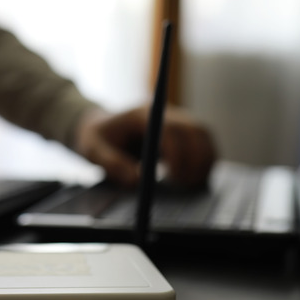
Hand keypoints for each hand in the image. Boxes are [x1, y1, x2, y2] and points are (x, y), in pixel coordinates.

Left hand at [75, 104, 215, 187]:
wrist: (102, 126)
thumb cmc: (97, 137)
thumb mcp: (94, 150)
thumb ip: (113, 164)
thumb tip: (137, 182)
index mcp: (142, 114)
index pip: (170, 128)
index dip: (177, 153)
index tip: (173, 177)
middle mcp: (165, 113)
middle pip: (194, 130)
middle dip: (195, 160)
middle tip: (185, 186)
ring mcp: (177, 120)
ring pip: (203, 136)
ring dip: (204, 161)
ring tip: (191, 185)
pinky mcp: (183, 131)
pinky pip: (204, 143)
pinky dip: (206, 160)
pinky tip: (196, 178)